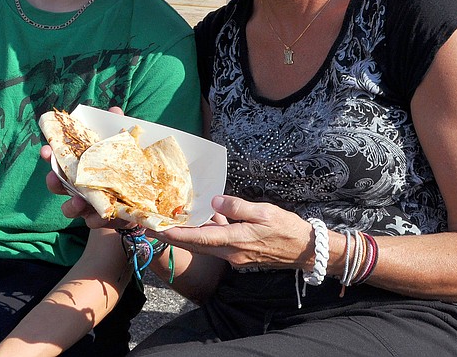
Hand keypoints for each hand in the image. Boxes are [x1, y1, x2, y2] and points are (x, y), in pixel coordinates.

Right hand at [42, 106, 134, 228]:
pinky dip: (96, 219)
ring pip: (70, 208)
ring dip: (71, 205)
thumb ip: (117, 131)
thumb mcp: (123, 148)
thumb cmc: (125, 168)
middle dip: (53, 181)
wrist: (142, 198)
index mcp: (80, 168)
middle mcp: (78, 187)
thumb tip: (114, 110)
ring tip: (79, 201)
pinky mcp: (102, 219)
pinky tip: (104, 214)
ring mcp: (88, 205)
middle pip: (57, 185)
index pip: (58, 160)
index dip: (49, 155)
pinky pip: (93, 222)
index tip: (46, 150)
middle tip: (54, 178)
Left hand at [154, 195, 313, 269]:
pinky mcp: (239, 254)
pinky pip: (216, 243)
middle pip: (195, 245)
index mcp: (235, 241)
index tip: (156, 229)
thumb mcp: (263, 212)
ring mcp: (234, 256)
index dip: (175, 234)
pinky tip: (200, 219)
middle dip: (172, 236)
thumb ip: (237, 207)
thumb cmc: (287, 229)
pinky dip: (205, 233)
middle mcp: (231, 253)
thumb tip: (215, 201)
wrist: (306, 250)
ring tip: (167, 222)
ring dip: (186, 235)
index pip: (198, 239)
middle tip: (150, 226)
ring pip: (204, 245)